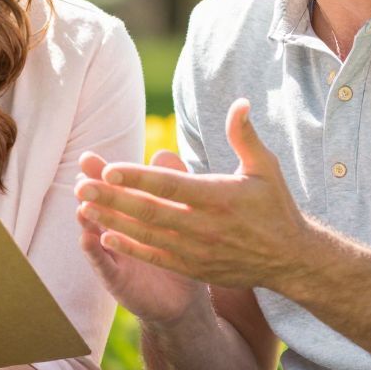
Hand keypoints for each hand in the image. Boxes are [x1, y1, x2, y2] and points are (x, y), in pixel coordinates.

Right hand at [74, 149, 207, 324]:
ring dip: (87, 219)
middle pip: (100, 207)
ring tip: (81, 204)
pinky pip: (104, 265)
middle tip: (81, 176)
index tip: (87, 158)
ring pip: (96, 234)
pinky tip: (87, 238)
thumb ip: (172, 184)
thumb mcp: (178, 216)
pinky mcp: (117, 279)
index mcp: (129, 213)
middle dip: (89, 191)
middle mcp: (116, 231)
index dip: (100, 173)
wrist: (184, 300)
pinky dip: (94, 252)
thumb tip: (164, 152)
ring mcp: (113, 255)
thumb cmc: (181, 252)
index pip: (113, 188)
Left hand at [76, 98, 314, 292]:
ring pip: (147, 234)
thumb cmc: (275, 206)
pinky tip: (104, 235)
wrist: (290, 259)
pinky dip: (130, 247)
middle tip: (81, 184)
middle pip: (150, 210)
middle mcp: (205, 226)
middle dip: (113, 197)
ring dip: (113, 220)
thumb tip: (240, 102)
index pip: (171, 185)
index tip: (109, 168)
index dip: (138, 177)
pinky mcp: (194, 267)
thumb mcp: (265, 167)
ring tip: (83, 205)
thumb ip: (245, 136)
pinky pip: (156, 257)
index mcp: (219, 197)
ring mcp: (198, 250)